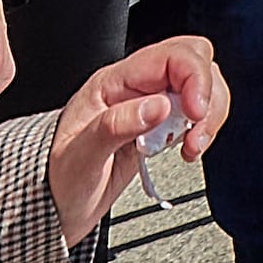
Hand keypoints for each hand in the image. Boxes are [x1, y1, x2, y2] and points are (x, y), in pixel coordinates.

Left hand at [48, 35, 225, 243]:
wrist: (54, 207)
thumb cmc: (58, 180)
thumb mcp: (79, 157)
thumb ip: (116, 126)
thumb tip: (158, 106)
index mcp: (114, 82)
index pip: (172, 55)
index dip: (194, 78)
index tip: (196, 113)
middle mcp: (136, 86)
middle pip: (194, 59)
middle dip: (207, 93)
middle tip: (196, 129)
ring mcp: (151, 105)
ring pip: (203, 85)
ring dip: (209, 115)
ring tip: (190, 147)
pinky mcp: (162, 126)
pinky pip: (198, 112)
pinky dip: (204, 129)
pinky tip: (187, 149)